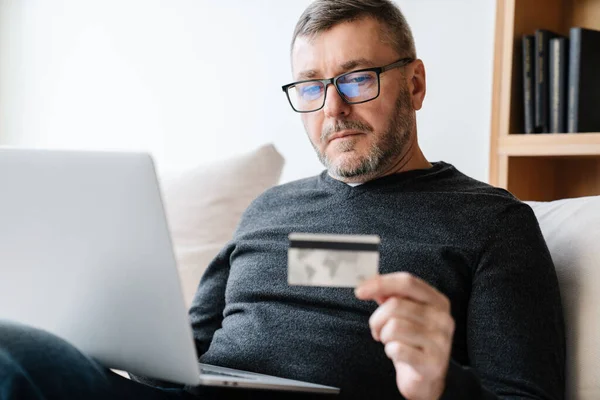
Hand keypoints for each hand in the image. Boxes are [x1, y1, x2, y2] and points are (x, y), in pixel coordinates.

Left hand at [355, 272, 454, 399]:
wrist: (427, 376)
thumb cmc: (412, 341)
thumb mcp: (404, 314)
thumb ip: (390, 296)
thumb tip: (369, 282)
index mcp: (437, 301)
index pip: (407, 281)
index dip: (381, 283)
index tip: (359, 291)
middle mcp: (443, 318)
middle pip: (395, 305)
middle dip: (377, 319)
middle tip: (377, 330)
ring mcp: (441, 341)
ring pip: (393, 327)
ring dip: (384, 336)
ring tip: (389, 341)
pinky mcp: (433, 362)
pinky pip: (397, 349)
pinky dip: (390, 351)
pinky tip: (397, 354)